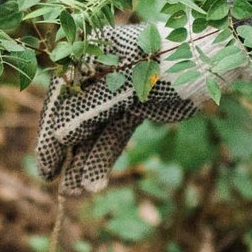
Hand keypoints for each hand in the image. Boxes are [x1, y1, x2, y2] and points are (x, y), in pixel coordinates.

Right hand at [33, 25, 240, 194]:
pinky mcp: (133, 109)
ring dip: (85, 163)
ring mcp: (115, 93)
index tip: (45, 167)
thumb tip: (59, 137)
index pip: (59, 99)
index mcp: (87, 58)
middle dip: (67, 154)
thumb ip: (88, 112)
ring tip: (75, 194)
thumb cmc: (161, 65)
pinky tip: (93, 183)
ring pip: (93, 133)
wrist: (206, 62)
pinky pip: (113, 136)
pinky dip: (103, 159)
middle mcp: (96, 75)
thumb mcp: (122, 89)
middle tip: (55, 185)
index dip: (49, 134)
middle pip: (73, 118)